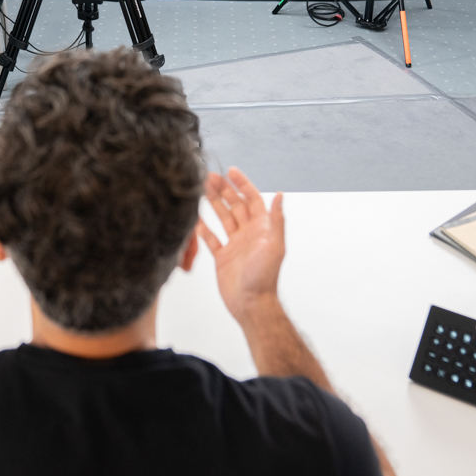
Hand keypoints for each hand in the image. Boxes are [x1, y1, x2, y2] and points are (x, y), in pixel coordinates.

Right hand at [195, 168, 285, 325]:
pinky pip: (211, 238)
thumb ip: (276, 220)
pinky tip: (195, 218)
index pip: (252, 199)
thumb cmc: (264, 278)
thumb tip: (281, 195)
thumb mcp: (274, 246)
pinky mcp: (223, 257)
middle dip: (223, 190)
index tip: (231, 171)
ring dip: (213, 204)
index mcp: (262, 228)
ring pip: (223, 218)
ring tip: (201, 190)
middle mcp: (248, 234)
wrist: (251, 304)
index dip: (242, 184)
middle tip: (209, 177)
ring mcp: (235, 245)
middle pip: (235, 205)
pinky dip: (203, 228)